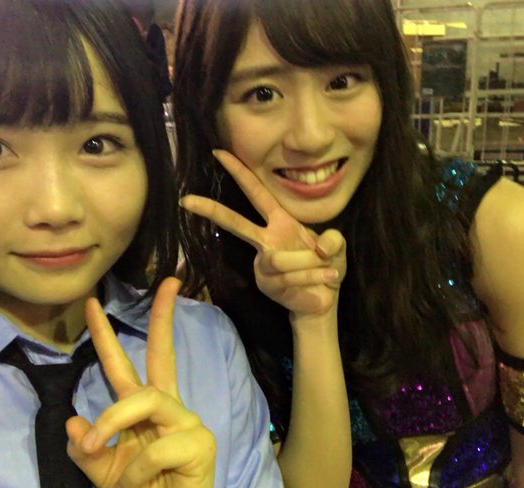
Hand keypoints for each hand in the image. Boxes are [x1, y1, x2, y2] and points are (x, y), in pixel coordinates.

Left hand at [66, 277, 224, 487]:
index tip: (92, 303)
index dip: (107, 335)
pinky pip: (153, 448)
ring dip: (114, 423)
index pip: (125, 364)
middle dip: (162, 317)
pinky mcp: (198, 443)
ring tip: (98, 453)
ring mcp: (186, 422)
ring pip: (146, 400)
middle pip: (161, 356)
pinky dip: (131, 470)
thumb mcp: (101, 471)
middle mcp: (167, 407)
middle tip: (167, 283)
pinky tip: (129, 487)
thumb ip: (85, 448)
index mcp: (143, 409)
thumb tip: (74, 422)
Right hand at [181, 150, 345, 316]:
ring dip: (309, 263)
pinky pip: (288, 276)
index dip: (240, 172)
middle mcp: (266, 240)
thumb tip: (318, 247)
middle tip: (187, 200)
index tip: (219, 153)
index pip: (256, 193)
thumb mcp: (336, 247)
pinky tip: (327, 279)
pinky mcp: (266, 283)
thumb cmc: (326, 267)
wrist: (325, 299)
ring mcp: (263, 263)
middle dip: (212, 210)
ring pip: (279, 258)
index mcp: (279, 221)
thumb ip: (333, 240)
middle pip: (235, 222)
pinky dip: (313, 276)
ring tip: (327, 269)